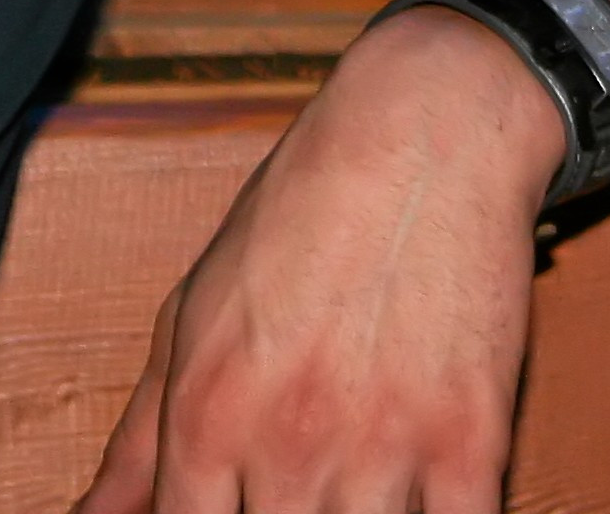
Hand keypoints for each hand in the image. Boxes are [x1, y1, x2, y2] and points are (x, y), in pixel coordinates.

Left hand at [76, 6, 562, 513]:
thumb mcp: (192, 314)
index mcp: (208, 417)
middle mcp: (289, 443)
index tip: (229, 512)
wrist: (421, 134)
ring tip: (353, 492)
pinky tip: (421, 504)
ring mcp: (383, 446)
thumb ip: (138, 439)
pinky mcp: (472, 439)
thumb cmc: (298, 217)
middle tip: (295, 490)